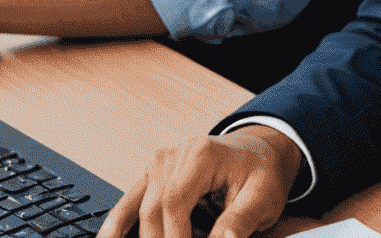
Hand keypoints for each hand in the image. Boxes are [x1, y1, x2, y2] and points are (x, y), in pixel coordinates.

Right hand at [96, 126, 301, 237]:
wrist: (261, 152)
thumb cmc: (262, 173)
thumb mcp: (263, 197)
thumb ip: (239, 222)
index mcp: (201, 154)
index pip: (174, 204)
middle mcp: (174, 156)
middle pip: (153, 211)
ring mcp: (160, 165)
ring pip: (136, 211)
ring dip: (131, 237)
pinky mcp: (153, 178)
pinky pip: (129, 204)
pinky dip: (117, 226)